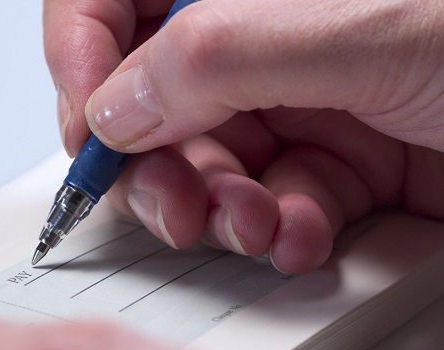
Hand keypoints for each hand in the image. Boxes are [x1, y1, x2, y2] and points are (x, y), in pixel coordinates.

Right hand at [43, 0, 443, 272]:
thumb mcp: (362, 22)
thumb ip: (217, 57)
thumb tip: (115, 107)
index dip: (84, 55)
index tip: (87, 126)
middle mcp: (269, 29)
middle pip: (154, 92)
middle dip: (149, 159)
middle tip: (170, 203)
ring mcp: (300, 95)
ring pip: (206, 158)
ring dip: (216, 204)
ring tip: (251, 223)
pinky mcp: (338, 156)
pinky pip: (271, 197)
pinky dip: (277, 226)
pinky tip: (302, 231)